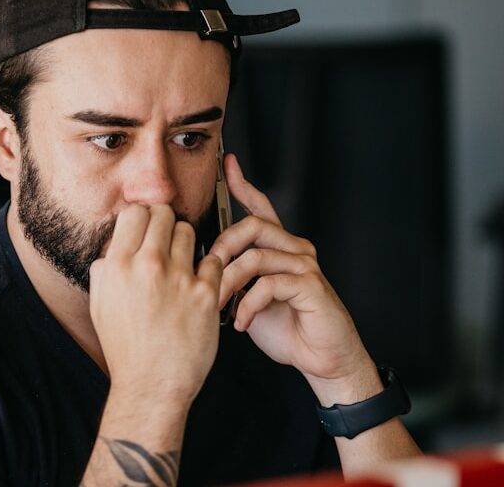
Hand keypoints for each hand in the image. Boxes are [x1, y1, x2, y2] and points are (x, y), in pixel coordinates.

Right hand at [89, 203, 222, 405]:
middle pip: (163, 213)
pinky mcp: (205, 294)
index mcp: (117, 266)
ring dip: (185, 242)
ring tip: (182, 262)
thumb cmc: (126, 348)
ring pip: (188, 231)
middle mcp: (147, 266)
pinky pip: (213, 260)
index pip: (134, 212)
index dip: (142, 216)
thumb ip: (104, 270)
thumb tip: (114, 247)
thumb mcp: (100, 305)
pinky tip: (198, 283)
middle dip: (164, 222)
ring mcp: (179, 279)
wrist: (151, 385)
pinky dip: (207, 268)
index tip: (147, 226)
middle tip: (166, 239)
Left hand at [210, 154, 377, 401]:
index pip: (260, 208)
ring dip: (229, 282)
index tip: (227, 164)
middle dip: (222, 246)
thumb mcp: (249, 297)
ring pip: (256, 256)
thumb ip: (233, 277)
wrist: (321, 358)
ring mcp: (305, 265)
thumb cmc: (285, 327)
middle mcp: (294, 249)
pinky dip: (248, 305)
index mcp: (278, 248)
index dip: (243, 185)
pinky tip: (241, 322)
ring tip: (217, 305)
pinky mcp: (310, 286)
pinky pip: (269, 285)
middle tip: (205, 272)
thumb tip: (201, 267)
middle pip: (253, 226)